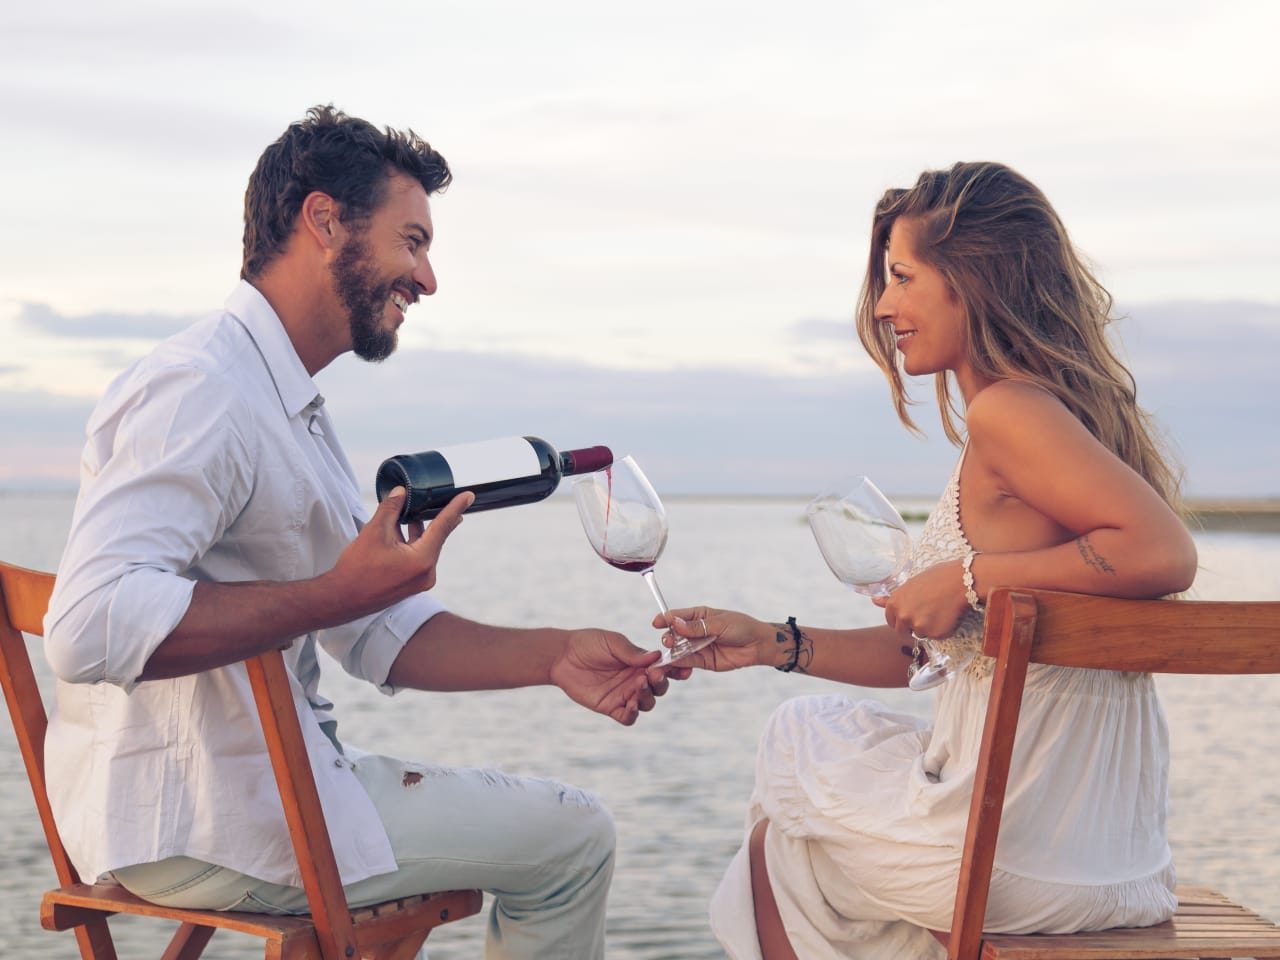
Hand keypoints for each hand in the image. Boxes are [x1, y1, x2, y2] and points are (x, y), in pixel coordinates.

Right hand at [325, 487, 472, 618]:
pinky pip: (418, 558)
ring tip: (407, 514)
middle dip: (434, 518)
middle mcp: (427, 573)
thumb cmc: (357, 569)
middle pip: (436, 537)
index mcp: (422, 560)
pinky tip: (400, 531)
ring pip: (425, 547)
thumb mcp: (374, 531)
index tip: (468, 496)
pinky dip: (411, 543)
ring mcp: (420, 581)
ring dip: (417, 531)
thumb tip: (401, 492)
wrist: (341, 599)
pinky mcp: (411, 585)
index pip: (443, 527)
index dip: (454, 508)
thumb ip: (390, 509)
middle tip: (444, 499)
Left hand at [550, 630, 670, 725]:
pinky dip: (632, 714)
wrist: (562, 656)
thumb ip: (633, 653)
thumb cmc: (588, 644)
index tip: (684, 668)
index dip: (676, 670)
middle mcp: (635, 680)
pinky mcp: (610, 707)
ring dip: (647, 697)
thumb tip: (657, 656)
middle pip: (659, 688)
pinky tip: (629, 705)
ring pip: (646, 703)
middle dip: (661, 683)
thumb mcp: (613, 642)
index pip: (664, 668)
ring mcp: (624, 694)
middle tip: (654, 674)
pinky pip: (628, 717)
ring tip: (638, 685)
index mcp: (640, 663)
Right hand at [653, 606, 772, 671]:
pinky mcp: (703, 661)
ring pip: (679, 648)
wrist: (759, 645)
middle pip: (675, 633)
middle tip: (669, 640)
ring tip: (670, 652)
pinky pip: (688, 661)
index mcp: (699, 616)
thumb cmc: (741, 627)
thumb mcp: (719, 623)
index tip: (656, 623)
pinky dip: (679, 663)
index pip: (678, 616)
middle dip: (669, 636)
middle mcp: (696, 631)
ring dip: (672, 651)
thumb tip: (675, 624)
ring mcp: (699, 646)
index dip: (665, 618)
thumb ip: (697, 627)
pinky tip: (673, 663)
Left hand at [873, 560, 966, 639]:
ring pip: (921, 634)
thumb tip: (874, 601)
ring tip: (939, 610)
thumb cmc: (937, 578)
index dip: (901, 619)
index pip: (891, 621)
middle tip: (927, 613)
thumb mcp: (911, 584)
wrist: (960, 581)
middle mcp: (903, 616)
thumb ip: (892, 597)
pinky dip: (942, 630)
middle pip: (903, 631)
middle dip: (913, 626)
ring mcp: (918, 626)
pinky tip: (947, 615)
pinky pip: (936, 636)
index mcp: (895, 603)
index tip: (911, 615)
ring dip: (928, 627)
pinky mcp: (934, 634)